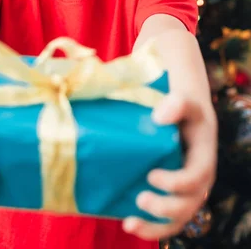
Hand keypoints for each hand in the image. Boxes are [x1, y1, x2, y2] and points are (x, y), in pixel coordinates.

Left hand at [123, 93, 216, 239]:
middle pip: (187, 207)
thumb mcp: (185, 102)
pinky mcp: (172, 198)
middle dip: (164, 208)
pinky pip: (165, 222)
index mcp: (203, 161)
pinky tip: (127, 222)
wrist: (186, 118)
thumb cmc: (185, 111)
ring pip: (176, 222)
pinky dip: (149, 227)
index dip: (175, 183)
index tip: (152, 175)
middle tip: (140, 198)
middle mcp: (198, 183)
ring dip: (154, 228)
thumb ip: (176, 104)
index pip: (195, 180)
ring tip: (129, 223)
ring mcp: (185, 194)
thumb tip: (159, 117)